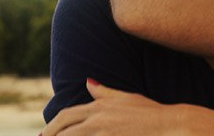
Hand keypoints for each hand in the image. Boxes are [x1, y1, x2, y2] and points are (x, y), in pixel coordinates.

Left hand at [42, 79, 182, 135]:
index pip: (66, 116)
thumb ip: (105, 92)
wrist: (170, 125)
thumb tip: (87, 82)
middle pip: (63, 130)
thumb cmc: (151, 113)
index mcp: (100, 107)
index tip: (43, 134)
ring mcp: (103, 134)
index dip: (51, 126)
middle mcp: (98, 120)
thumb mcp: (127, 98)